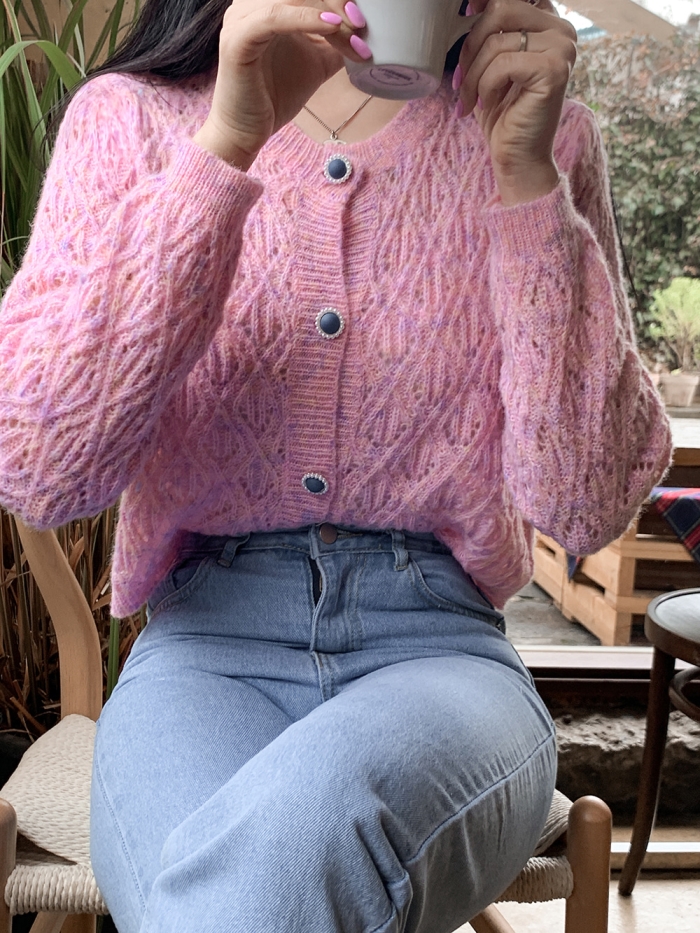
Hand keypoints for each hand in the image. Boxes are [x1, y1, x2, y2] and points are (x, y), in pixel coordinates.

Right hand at [193, 0, 370, 168]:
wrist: (247, 131)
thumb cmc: (275, 95)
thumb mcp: (316, 61)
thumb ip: (335, 41)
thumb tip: (364, 30)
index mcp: (267, 4)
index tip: (362, 20)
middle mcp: (250, 3)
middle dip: (337, 1)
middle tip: (361, 25)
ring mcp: (241, 18)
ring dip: (329, 12)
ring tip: (352, 33)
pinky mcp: (238, 38)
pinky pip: (275, 16)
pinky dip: (306, 18)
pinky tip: (331, 26)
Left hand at [455, 0, 576, 204]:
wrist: (517, 158)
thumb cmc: (503, 114)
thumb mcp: (492, 64)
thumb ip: (492, 30)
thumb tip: (472, 2)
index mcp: (549, 24)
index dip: (486, 2)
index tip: (467, 9)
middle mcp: (562, 31)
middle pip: (502, 9)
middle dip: (471, 45)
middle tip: (462, 77)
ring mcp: (562, 49)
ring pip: (496, 41)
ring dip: (473, 74)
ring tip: (471, 98)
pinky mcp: (553, 70)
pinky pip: (502, 63)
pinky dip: (484, 86)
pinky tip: (487, 103)